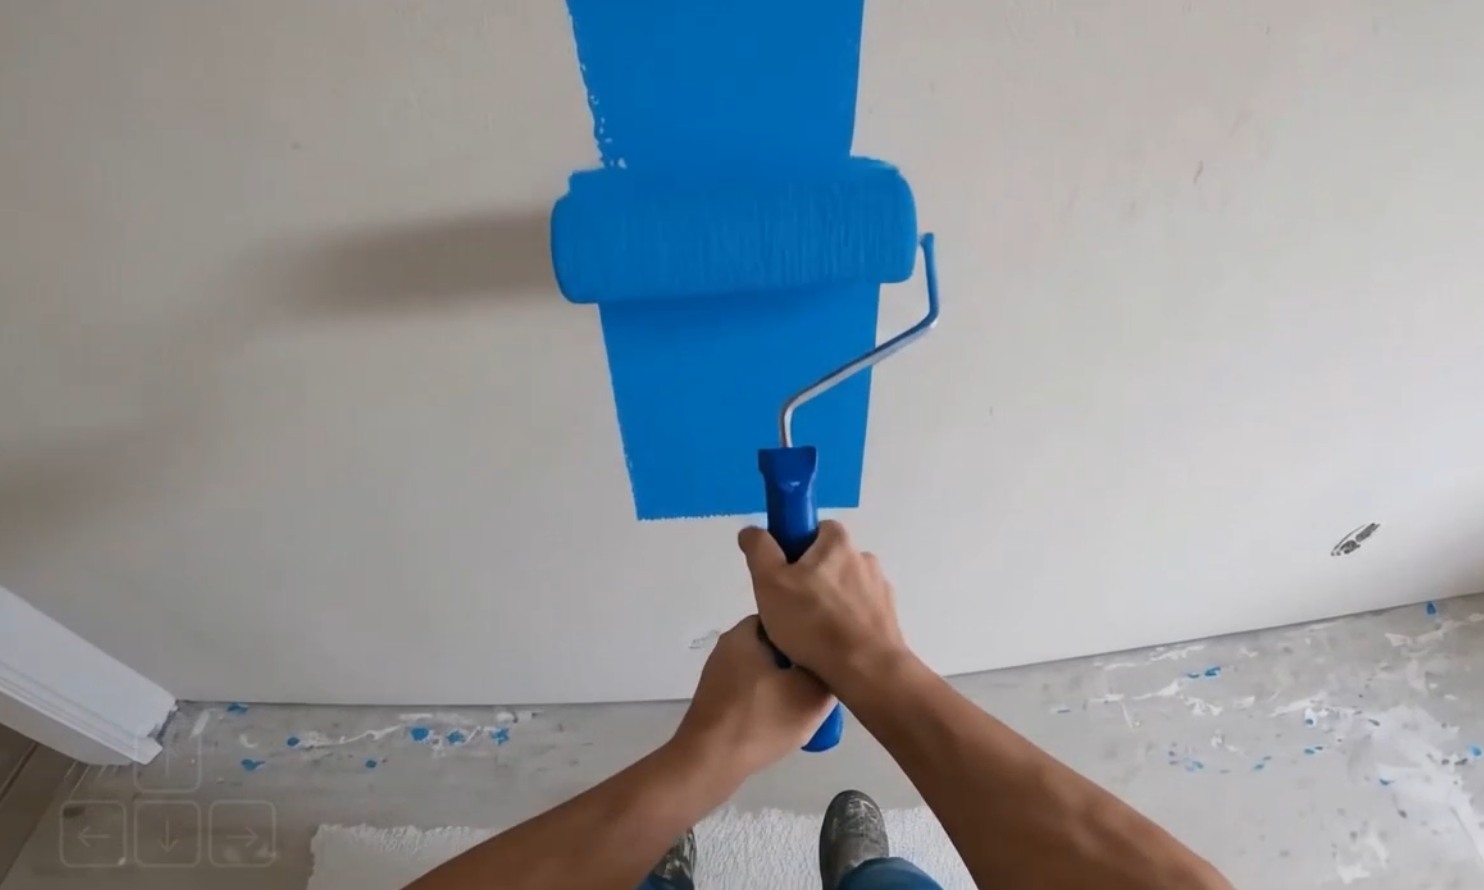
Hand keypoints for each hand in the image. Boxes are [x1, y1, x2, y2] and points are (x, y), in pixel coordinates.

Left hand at [673, 616, 834, 775]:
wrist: (711, 762)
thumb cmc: (761, 720)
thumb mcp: (811, 694)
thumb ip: (828, 672)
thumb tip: (831, 663)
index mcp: (744, 633)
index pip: (785, 618)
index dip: (810, 633)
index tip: (828, 653)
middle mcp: (727, 648)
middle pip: (776, 647)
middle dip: (800, 664)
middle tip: (823, 682)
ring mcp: (718, 676)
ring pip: (765, 672)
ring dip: (786, 686)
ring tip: (807, 705)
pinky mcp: (716, 701)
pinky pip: (752, 693)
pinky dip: (769, 703)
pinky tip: (782, 722)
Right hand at [737, 520, 909, 687]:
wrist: (866, 669)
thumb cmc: (813, 622)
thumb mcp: (770, 582)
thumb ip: (759, 550)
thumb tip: (752, 531)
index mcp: (838, 541)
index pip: (813, 530)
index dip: (793, 550)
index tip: (781, 577)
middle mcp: (865, 558)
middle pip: (828, 562)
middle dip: (809, 582)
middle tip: (787, 610)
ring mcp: (880, 589)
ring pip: (843, 591)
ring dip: (828, 605)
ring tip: (809, 636)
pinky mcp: (889, 618)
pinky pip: (858, 615)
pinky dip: (845, 625)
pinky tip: (831, 647)